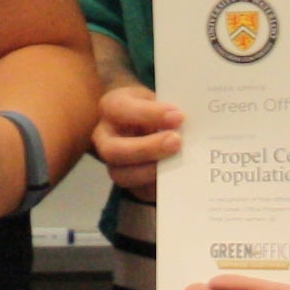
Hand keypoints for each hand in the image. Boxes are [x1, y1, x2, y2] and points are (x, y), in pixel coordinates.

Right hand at [91, 82, 182, 199]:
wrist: (142, 122)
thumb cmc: (150, 107)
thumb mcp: (154, 98)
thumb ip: (165, 110)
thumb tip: (185, 124)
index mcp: (110, 108)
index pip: (120, 109)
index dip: (148, 114)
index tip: (178, 116)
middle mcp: (103, 137)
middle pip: (114, 150)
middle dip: (147, 148)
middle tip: (177, 142)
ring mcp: (112, 162)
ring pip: (122, 175)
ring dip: (152, 172)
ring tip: (178, 164)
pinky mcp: (126, 181)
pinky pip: (138, 191)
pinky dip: (157, 187)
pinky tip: (175, 179)